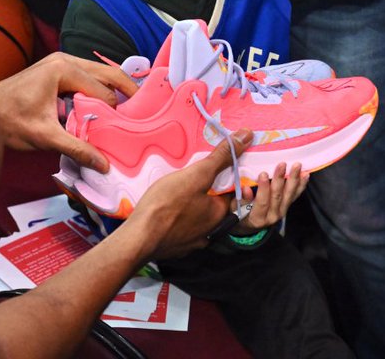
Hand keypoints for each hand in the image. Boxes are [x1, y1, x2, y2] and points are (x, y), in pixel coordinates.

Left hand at [0, 53, 137, 170]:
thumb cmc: (9, 120)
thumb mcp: (45, 136)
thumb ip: (76, 148)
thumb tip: (103, 164)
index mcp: (63, 70)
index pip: (103, 90)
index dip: (115, 110)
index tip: (126, 128)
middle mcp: (64, 60)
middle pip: (107, 73)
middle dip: (126, 91)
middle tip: (143, 110)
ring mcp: (60, 63)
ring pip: (99, 74)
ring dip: (113, 90)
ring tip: (128, 110)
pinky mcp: (56, 70)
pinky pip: (87, 78)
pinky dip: (99, 90)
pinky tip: (105, 108)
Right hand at [130, 129, 253, 259]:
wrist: (138, 238)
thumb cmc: (166, 205)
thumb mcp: (196, 175)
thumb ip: (222, 156)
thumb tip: (246, 137)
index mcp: (219, 214)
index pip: (230, 190)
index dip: (222, 175)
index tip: (209, 166)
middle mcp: (210, 232)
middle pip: (213, 205)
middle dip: (205, 191)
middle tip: (190, 178)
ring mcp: (192, 242)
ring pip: (197, 218)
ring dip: (191, 206)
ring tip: (176, 191)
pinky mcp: (175, 248)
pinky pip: (182, 229)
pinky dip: (177, 219)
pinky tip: (166, 210)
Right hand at [232, 162, 308, 233]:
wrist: (251, 226)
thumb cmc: (241, 215)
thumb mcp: (235, 209)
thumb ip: (241, 200)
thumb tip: (245, 188)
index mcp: (258, 218)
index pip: (262, 202)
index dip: (263, 188)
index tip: (262, 173)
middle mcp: (273, 216)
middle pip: (278, 196)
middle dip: (280, 179)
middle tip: (282, 164)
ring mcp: (282, 211)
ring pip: (289, 195)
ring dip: (294, 179)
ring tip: (297, 167)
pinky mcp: (287, 206)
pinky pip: (295, 195)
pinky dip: (301, 185)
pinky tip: (306, 175)